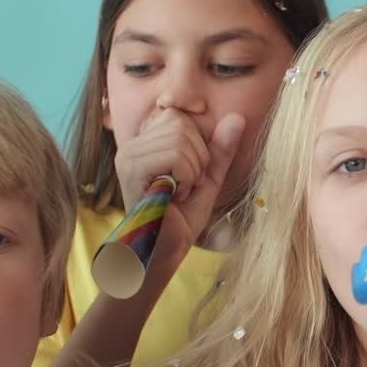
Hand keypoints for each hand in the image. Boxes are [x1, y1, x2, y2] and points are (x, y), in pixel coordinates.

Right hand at [113, 109, 244, 269]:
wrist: (166, 251)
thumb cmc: (182, 218)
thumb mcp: (209, 177)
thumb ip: (220, 148)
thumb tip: (238, 117)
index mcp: (147, 142)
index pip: (179, 116)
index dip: (197, 144)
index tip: (191, 174)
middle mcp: (132, 144)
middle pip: (181, 124)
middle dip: (197, 158)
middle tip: (186, 185)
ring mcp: (128, 155)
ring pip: (180, 140)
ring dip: (192, 171)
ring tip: (179, 192)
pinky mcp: (131, 169)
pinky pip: (175, 156)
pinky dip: (185, 178)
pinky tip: (174, 196)